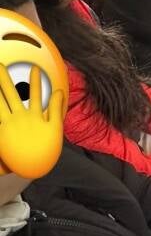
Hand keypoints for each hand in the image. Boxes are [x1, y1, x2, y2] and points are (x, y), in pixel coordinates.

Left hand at [0, 64, 64, 178]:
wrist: (35, 167)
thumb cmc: (47, 149)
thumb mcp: (55, 128)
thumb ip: (56, 108)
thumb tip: (59, 91)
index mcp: (34, 116)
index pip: (35, 94)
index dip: (35, 80)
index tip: (34, 68)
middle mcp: (20, 118)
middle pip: (10, 95)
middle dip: (4, 80)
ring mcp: (8, 126)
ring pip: (0, 105)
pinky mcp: (2, 136)